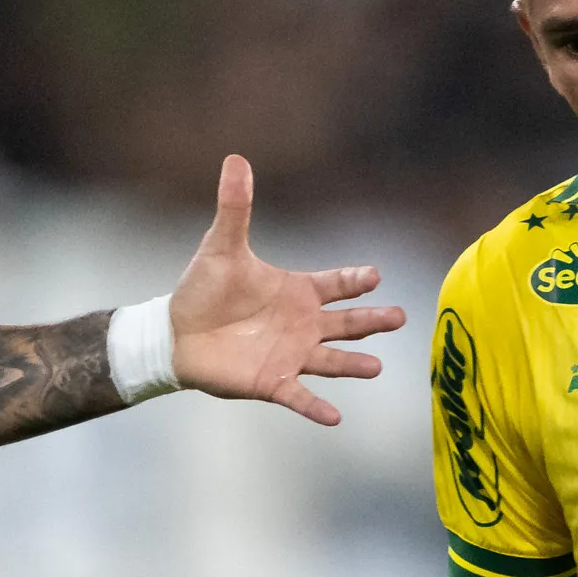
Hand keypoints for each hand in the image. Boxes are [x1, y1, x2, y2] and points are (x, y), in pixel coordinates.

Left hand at [169, 155, 399, 423]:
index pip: (336, 284)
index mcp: (297, 291)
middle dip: (373, 321)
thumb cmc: (204, 289)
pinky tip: (334, 417)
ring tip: (376, 368)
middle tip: (400, 316)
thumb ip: (236, 207)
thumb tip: (235, 159)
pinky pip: (299, 396)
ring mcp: (291, 354)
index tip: (375, 275)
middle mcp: (302, 324)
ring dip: (353, 365)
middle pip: (347, 324)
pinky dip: (316, 407)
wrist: (177, 333)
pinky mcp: (272, 382)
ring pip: (331, 360)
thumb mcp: (221, 246)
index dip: (355, 280)